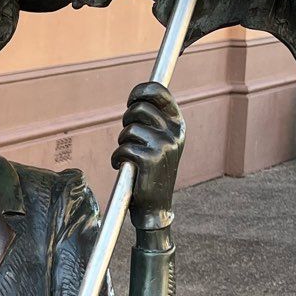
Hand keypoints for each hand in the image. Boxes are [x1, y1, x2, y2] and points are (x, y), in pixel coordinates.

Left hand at [111, 82, 184, 217]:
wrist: (155, 205)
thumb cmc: (152, 169)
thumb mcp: (160, 141)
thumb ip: (154, 120)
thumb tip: (137, 98)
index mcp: (178, 124)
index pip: (159, 92)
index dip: (141, 91)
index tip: (131, 99)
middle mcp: (174, 133)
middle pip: (139, 109)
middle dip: (127, 121)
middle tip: (128, 137)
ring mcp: (163, 146)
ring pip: (128, 130)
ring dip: (122, 144)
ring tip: (130, 157)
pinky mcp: (150, 160)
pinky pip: (122, 149)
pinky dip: (117, 159)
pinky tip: (125, 167)